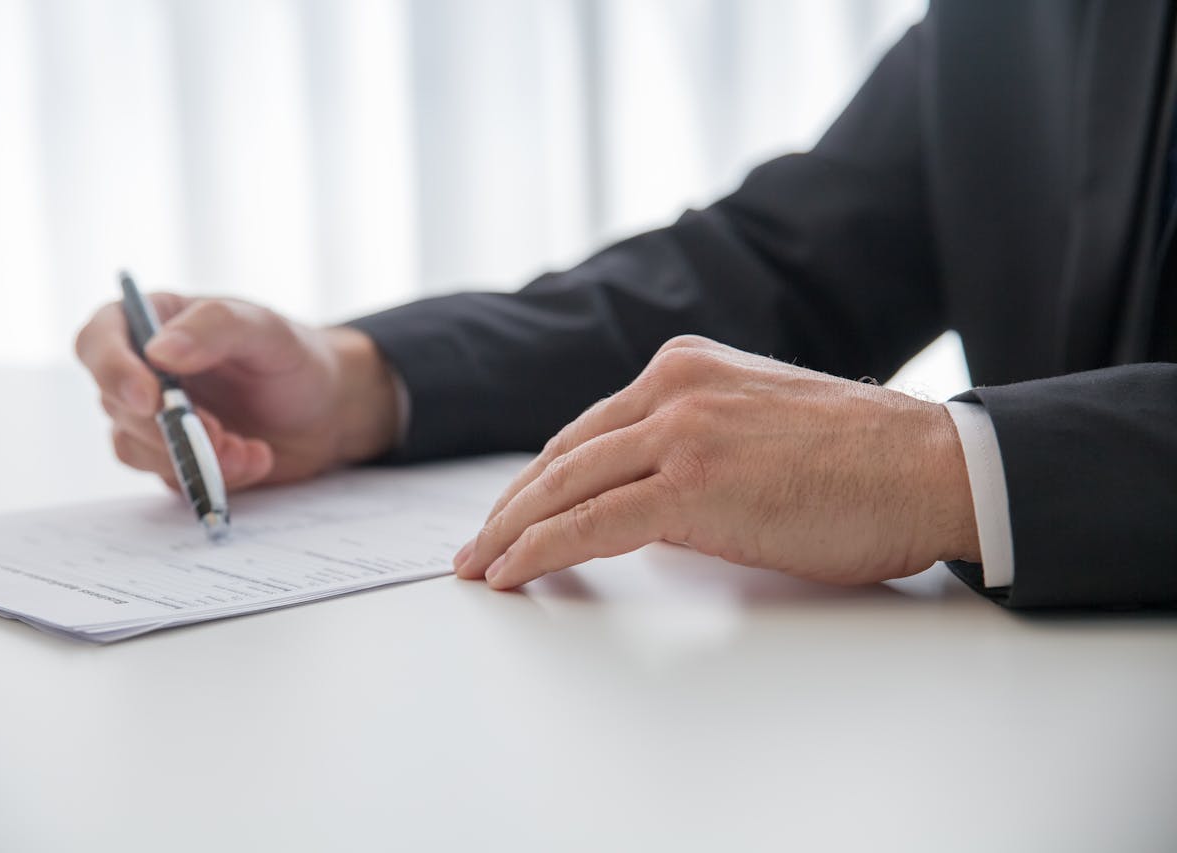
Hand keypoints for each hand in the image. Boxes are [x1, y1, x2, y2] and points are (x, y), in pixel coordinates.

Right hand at [75, 294, 399, 490]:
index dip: (112, 371)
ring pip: (135, 448)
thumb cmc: (293, 358)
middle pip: (115, 403)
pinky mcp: (171, 458)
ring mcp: (153, 418)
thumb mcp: (265, 331)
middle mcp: (143, 369)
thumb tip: (158, 352)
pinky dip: (213, 475)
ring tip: (250, 447)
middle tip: (222, 432)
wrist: (326, 410)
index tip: (149, 399)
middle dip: (169, 427)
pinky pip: (171, 475)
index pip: (98, 341)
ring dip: (193, 455)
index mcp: (154, 322)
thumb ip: (214, 328)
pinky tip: (255, 458)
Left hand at [454, 335, 979, 588]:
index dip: (541, 480)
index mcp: (686, 368)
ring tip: (480, 568)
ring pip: (565, 487)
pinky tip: (513, 574)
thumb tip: (649, 501)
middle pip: (563, 456)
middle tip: (476, 546)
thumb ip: (696, 445)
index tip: (514, 512)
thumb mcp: (758, 428)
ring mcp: (680, 429)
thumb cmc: (864, 461)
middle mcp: (673, 386)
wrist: (932, 467)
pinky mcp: (690, 483)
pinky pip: (591, 523)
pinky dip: (540, 551)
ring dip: (511, 533)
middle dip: (511, 508)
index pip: (588, 431)